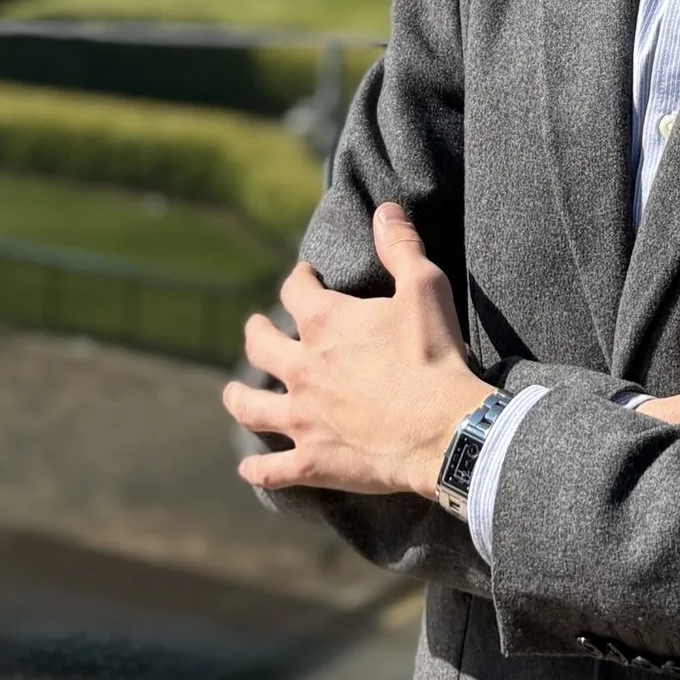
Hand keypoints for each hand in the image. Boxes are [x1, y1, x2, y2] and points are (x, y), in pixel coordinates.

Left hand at [222, 203, 490, 499]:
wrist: (445, 431)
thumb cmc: (434, 357)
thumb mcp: (425, 289)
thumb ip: (401, 247)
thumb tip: (386, 209)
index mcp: (325, 325)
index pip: (295, 290)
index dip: (299, 280)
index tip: (306, 277)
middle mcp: (302, 369)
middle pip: (260, 346)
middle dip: (257, 333)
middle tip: (258, 329)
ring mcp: (302, 418)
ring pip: (250, 407)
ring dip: (239, 398)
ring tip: (234, 393)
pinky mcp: (312, 461)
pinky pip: (271, 470)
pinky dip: (257, 470)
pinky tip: (248, 468)